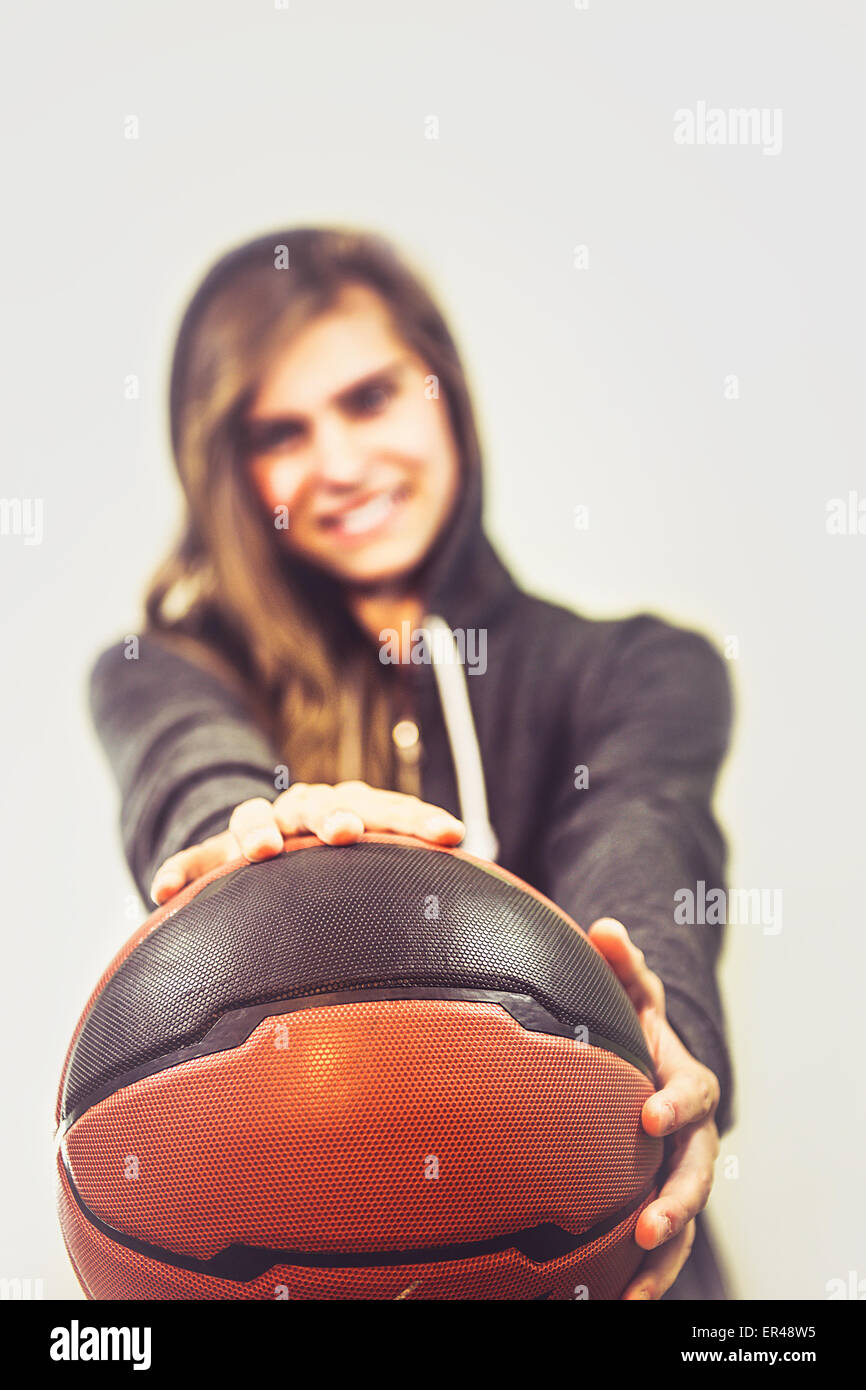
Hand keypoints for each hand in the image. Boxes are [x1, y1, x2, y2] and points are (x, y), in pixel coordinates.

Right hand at [149, 781, 464, 904]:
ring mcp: (259, 827)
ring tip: (260, 850)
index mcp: (352, 808)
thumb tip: (487, 873)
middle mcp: (305, 810)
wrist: (274, 842)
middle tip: (347, 833)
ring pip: (251, 815)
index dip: (421, 819)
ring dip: (256, 829)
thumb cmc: (340, 868)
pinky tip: (164, 890)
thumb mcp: (376, 866)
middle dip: (335, 816)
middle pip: (319, 803)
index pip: (391, 808)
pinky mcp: (216, 853)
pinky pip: (194, 861)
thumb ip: (419, 875)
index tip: (453, 836)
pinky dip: (180, 871)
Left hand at [588, 917, 720, 1300]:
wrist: (644, 1064)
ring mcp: (679, 1171)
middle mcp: (692, 1134)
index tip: (649, 1116)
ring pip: (685, 1219)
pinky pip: (661, 1243)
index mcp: (686, 1082)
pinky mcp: (659, 1201)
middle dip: (677, 1201)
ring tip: (634, 1288)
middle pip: (697, 1172)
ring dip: (665, 1256)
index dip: (676, 1103)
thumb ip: (621, 963)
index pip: (692, 1094)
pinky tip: (616, 1302)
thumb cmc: (633, 1023)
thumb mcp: (630, 990)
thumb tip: (604, 929)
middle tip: (647, 1227)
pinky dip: (647, 1275)